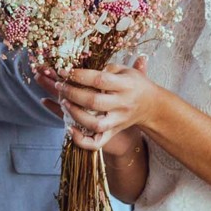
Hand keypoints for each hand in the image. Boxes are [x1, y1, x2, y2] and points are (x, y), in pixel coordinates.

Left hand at [40, 57, 157, 152]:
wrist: (151, 105)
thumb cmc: (134, 84)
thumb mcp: (125, 70)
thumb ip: (106, 67)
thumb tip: (83, 67)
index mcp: (126, 85)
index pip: (100, 80)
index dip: (80, 76)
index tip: (64, 72)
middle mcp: (122, 104)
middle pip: (94, 102)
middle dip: (72, 93)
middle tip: (60, 86)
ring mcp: (117, 121)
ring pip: (95, 124)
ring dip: (75, 114)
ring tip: (63, 102)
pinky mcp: (113, 132)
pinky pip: (96, 142)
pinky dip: (81, 140)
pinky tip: (69, 129)